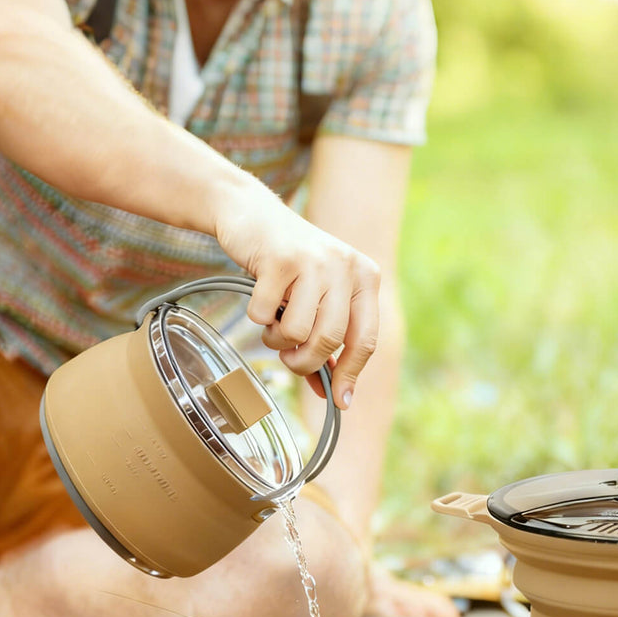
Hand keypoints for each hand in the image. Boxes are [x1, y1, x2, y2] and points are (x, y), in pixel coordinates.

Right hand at [211, 177, 380, 410]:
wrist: (251, 214)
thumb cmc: (288, 266)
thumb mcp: (319, 298)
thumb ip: (330, 342)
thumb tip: (336, 396)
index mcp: (365, 277)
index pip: (366, 340)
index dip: (350, 375)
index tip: (339, 402)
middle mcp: (346, 266)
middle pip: (329, 341)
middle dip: (304, 362)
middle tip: (288, 358)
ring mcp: (313, 261)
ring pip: (297, 332)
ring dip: (277, 340)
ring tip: (273, 322)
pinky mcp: (279, 260)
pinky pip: (264, 316)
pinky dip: (256, 318)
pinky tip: (259, 298)